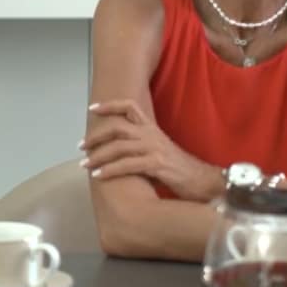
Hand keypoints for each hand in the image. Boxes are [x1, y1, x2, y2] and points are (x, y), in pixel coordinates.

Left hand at [81, 99, 216, 201]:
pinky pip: (127, 165)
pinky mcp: (157, 164)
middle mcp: (152, 135)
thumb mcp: (159, 152)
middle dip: (96, 136)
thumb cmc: (181, 170)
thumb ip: (141, 147)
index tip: (92, 108)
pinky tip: (99, 176)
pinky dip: (110, 170)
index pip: (129, 107)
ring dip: (98, 156)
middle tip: (81, 146)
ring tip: (84, 164)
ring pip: (119, 147)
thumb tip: (118, 151)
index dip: (109, 105)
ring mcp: (154, 148)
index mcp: (152, 129)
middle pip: (117, 127)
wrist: (206, 182)